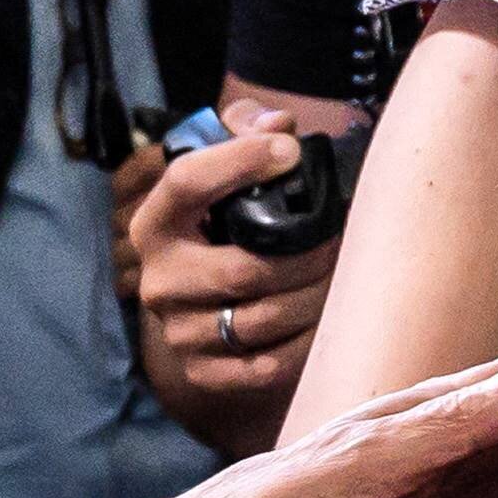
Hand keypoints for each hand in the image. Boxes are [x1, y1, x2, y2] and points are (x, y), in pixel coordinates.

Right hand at [126, 123, 332, 448]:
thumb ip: (247, 130)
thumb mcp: (229, 165)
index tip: (291, 151)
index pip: (187, 182)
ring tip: (341, 275)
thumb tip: (279, 125)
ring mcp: (178, 331)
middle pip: (242, 271)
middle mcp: (158, 280)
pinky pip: (265, 366)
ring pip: (262, 320)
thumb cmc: (228, 221)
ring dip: (315, 297)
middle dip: (306, 254)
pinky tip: (323, 318)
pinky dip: (304, 343)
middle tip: (340, 237)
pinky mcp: (203, 371)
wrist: (208, 303)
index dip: (240, 160)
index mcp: (157, 221)